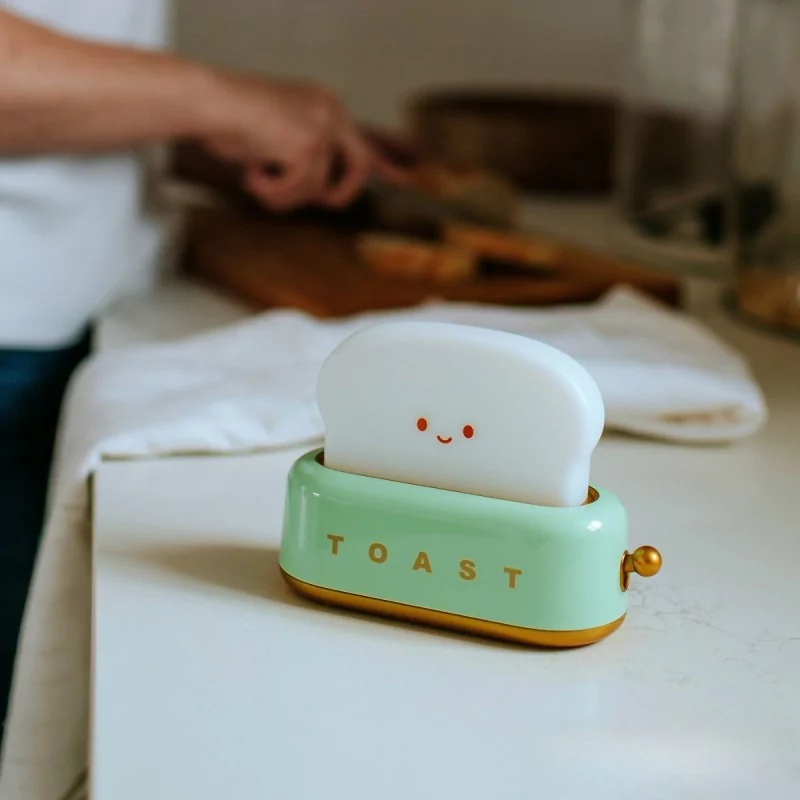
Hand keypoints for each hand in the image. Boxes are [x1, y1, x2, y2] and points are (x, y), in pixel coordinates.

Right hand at [202, 75, 405, 211]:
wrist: (208, 102)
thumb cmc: (229, 116)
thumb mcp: (276, 131)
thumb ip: (303, 153)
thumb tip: (318, 189)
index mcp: (324, 104)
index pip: (362, 141)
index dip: (383, 164)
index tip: (402, 181)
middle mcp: (330, 112)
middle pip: (360, 165)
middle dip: (344, 192)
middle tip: (324, 204)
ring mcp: (321, 129)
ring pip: (316, 188)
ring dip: (284, 195)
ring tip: (256, 179)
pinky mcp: (309, 147)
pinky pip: (298, 191)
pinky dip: (272, 193)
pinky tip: (252, 175)